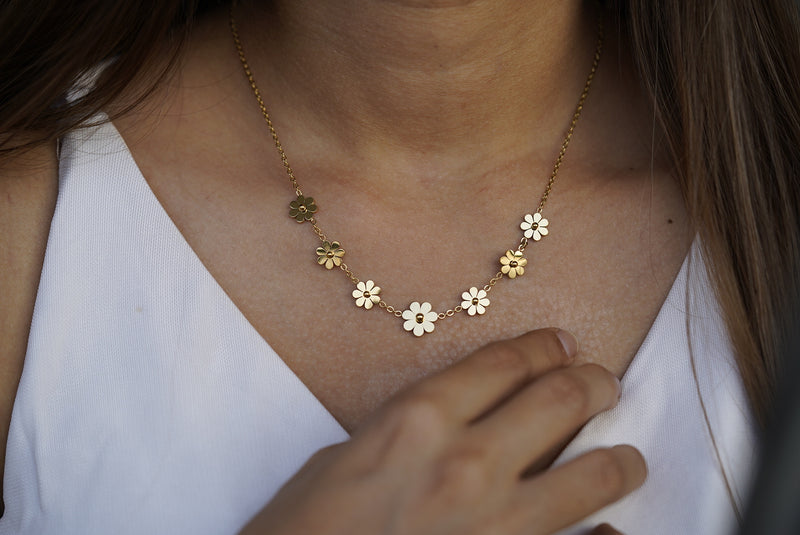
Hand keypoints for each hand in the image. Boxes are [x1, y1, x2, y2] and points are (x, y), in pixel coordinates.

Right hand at [241, 328, 645, 534]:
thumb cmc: (302, 531)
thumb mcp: (341, 458)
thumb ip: (405, 432)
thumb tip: (449, 421)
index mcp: (418, 420)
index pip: (504, 362)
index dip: (542, 346)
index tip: (559, 344)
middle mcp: (468, 462)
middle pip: (562, 397)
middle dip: (594, 382)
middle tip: (602, 382)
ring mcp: (498, 523)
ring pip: (598, 472)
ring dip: (621, 457)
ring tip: (624, 456)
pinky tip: (609, 532)